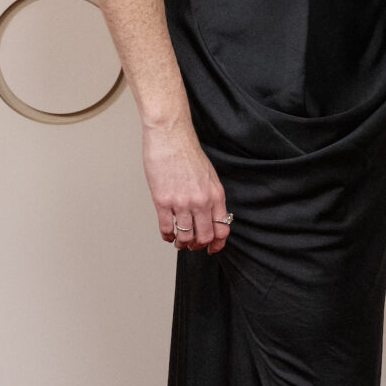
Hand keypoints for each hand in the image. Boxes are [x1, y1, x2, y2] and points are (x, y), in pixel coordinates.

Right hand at [143, 119, 230, 253]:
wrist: (171, 137)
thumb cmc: (188, 153)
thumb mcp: (209, 175)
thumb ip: (211, 196)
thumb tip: (210, 215)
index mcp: (215, 194)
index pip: (222, 228)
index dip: (218, 243)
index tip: (212, 248)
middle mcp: (201, 201)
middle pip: (205, 237)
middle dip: (199, 245)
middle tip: (193, 245)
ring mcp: (182, 202)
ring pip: (185, 237)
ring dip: (182, 244)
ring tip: (179, 241)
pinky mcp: (163, 201)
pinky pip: (166, 228)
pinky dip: (167, 236)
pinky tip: (167, 234)